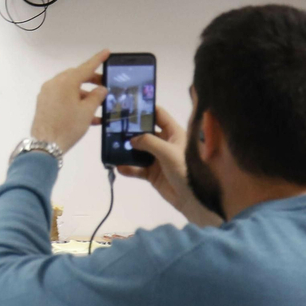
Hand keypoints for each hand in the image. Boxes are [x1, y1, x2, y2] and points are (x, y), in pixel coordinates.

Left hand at [29, 50, 109, 152]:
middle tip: (104, 85)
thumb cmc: (68, 126)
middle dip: (91, 80)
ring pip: (69, 88)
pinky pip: (62, 97)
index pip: (86, 67)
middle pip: (76, 77)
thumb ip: (97, 96)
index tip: (106, 52)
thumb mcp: (87, 111)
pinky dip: (74, 101)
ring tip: (98, 106)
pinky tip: (87, 115)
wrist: (46, 144)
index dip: (98, 60)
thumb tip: (101, 88)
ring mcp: (47, 93)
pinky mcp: (44, 103)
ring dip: (84, 94)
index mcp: (66, 82)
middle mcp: (54, 83)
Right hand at [119, 106, 222, 226]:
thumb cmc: (185, 170)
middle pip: (144, 131)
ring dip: (126, 149)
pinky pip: (136, 167)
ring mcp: (157, 158)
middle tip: (113, 126)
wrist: (192, 199)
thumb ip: (149, 142)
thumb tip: (132, 139)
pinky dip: (128, 167)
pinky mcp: (152, 173)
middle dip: (130, 130)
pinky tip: (120, 167)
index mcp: (174, 133)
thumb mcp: (169, 152)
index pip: (158, 115)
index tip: (128, 105)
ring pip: (138, 150)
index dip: (145, 109)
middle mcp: (164, 142)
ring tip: (112, 147)